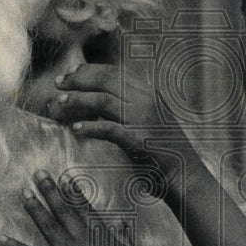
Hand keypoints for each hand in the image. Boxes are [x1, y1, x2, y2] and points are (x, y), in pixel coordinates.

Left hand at [0, 170, 149, 245]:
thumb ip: (124, 237)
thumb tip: (121, 222)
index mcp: (102, 234)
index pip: (85, 208)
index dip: (74, 192)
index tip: (65, 177)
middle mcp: (83, 239)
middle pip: (64, 210)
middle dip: (50, 191)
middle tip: (38, 174)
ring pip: (48, 226)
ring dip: (35, 208)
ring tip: (24, 193)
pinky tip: (1, 239)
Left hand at [44, 64, 183, 176]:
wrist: (186, 174)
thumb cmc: (165, 150)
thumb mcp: (150, 119)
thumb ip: (129, 107)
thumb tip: (98, 102)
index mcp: (150, 93)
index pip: (115, 72)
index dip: (89, 70)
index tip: (70, 73)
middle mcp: (147, 100)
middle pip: (107, 80)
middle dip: (79, 79)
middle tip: (59, 83)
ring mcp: (144, 119)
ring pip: (104, 100)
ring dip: (78, 100)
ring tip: (60, 102)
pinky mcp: (139, 139)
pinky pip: (109, 128)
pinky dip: (90, 127)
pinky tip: (76, 129)